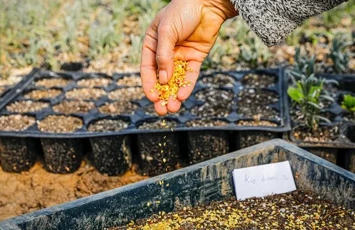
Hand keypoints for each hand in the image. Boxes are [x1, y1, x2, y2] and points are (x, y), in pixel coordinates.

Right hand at [140, 0, 236, 114]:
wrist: (206, 3)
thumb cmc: (181, 11)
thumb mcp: (167, 32)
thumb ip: (164, 55)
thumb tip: (163, 80)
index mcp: (152, 45)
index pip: (147, 69)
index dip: (149, 85)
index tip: (151, 98)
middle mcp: (165, 53)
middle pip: (161, 79)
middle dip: (161, 95)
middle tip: (162, 111)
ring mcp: (180, 57)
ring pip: (175, 80)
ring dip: (173, 95)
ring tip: (173, 108)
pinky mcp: (195, 59)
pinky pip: (190, 76)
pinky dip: (187, 86)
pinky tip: (183, 96)